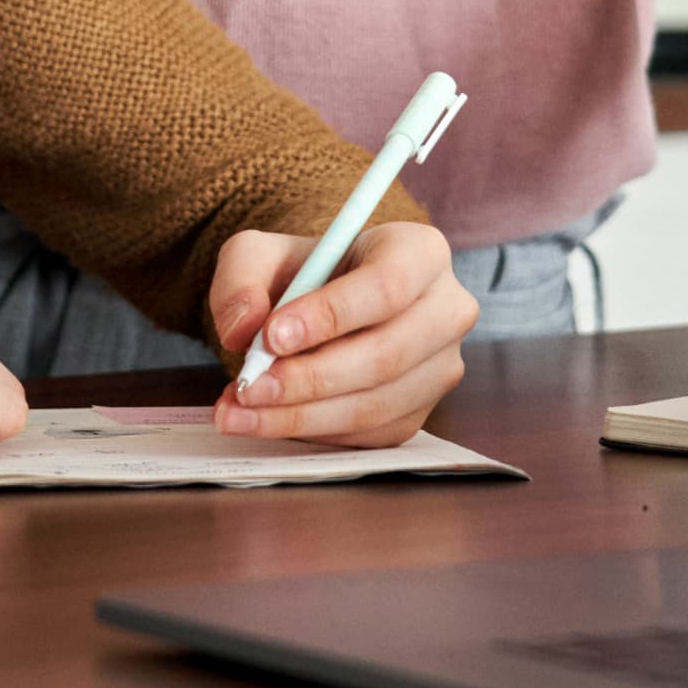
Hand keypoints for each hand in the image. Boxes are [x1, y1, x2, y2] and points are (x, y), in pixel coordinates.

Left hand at [206, 223, 475, 448]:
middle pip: (387, 355)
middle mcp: (446, 310)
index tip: (271, 336)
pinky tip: (265, 420)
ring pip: (376, 404)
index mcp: (420, 251)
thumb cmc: (300, 272)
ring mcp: (439, 368)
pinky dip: (312, 433)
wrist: (320, 306)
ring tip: (241, 409)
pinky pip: (369, 435)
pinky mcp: (420, 412)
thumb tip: (243, 329)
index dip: (331, 315)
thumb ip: (242, 280)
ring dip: (302, 416)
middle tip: (250, 386)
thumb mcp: (259, 254)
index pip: (387, 286)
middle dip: (310, 378)